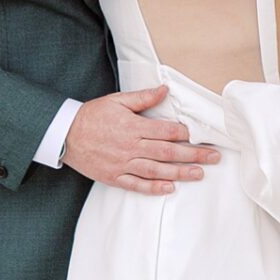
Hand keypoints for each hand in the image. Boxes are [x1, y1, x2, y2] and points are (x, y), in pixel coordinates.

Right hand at [61, 85, 221, 193]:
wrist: (64, 134)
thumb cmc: (92, 115)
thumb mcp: (117, 100)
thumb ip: (143, 98)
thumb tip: (165, 89)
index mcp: (134, 126)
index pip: (167, 131)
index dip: (186, 134)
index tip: (203, 136)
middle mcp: (131, 146)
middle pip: (168, 151)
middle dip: (194, 154)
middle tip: (214, 158)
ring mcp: (123, 163)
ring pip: (157, 170)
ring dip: (180, 173)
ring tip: (199, 174)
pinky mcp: (114, 176)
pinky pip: (137, 184)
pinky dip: (154, 188)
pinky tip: (169, 189)